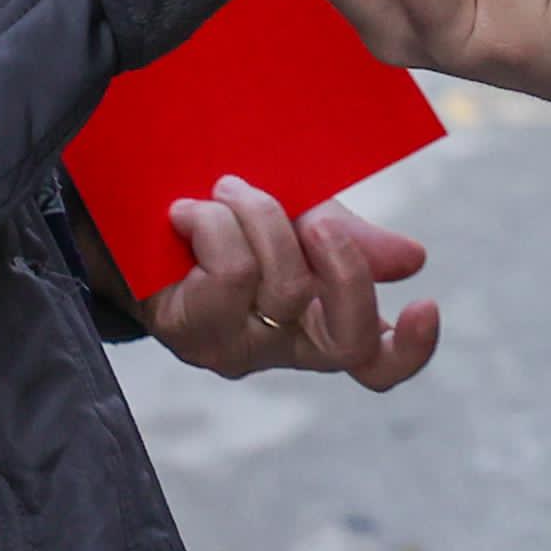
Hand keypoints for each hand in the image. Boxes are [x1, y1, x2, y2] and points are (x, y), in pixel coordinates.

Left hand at [142, 175, 441, 389]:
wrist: (125, 216)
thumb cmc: (224, 222)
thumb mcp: (296, 220)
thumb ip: (351, 240)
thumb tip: (413, 258)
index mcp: (320, 322)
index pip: (377, 363)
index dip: (411, 349)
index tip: (426, 303)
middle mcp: (282, 347)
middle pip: (346, 338)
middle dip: (346, 267)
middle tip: (318, 216)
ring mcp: (235, 346)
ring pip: (284, 287)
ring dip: (262, 217)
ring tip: (231, 187)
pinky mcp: (189, 332)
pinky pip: (230, 272)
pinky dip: (216, 225)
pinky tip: (190, 212)